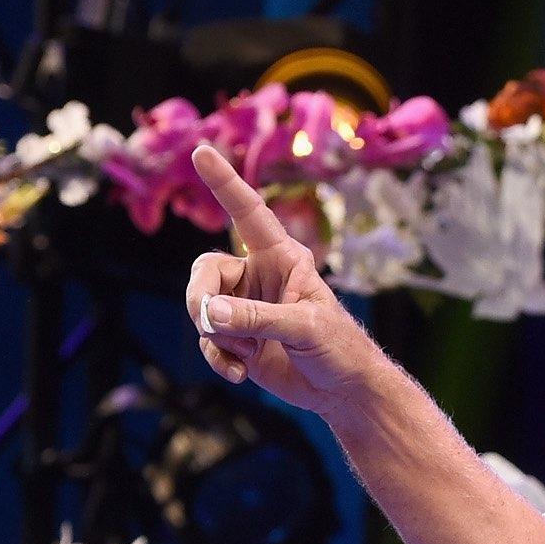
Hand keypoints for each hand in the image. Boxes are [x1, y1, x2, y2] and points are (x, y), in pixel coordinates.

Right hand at [183, 145, 383, 414]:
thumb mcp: (304, 329)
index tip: (202, 151)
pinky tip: (239, 374)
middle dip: (200, 298)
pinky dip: (217, 358)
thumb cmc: (339, 349)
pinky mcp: (239, 338)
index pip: (248, 213)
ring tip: (243, 356)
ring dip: (214, 335)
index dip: (226, 183)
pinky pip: (209, 339)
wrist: (344, 392)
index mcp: (282, 258)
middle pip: (205, 270)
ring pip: (203, 307)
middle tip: (209, 322)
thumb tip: (209, 311)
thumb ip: (255, 318)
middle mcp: (259, 276)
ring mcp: (245, 307)